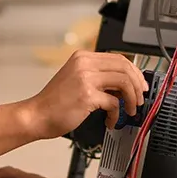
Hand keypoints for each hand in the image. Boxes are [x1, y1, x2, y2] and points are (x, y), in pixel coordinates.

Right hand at [26, 50, 147, 139]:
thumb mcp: (76, 79)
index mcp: (82, 57)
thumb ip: (97, 77)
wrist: (36, 115)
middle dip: (137, 84)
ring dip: (132, 98)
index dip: (134, 72)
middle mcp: (84, 64)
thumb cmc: (54, 102)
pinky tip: (110, 120)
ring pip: (124, 82)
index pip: (118, 58)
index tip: (139, 84)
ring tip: (129, 110)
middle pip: (125, 67)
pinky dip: (116, 114)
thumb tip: (123, 85)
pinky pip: (114, 103)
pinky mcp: (87, 95)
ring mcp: (85, 78)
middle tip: (140, 98)